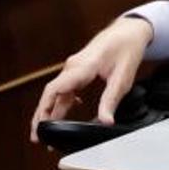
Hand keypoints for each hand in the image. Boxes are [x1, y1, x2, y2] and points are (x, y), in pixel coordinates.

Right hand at [30, 16, 153, 141]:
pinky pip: (64, 88)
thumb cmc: (126, 48)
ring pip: (56, 93)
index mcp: (81, 67)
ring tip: (49, 132)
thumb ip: (111, 100)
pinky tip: (66, 112)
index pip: (53, 90)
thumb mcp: (123, 77)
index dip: (44, 110)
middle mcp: (72, 67)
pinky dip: (62, 102)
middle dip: (42, 117)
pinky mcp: (77, 69)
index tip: (40, 128)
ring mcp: (73, 68)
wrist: (129, 30)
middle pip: (50, 94)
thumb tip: (106, 121)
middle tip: (39, 139)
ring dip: (51, 111)